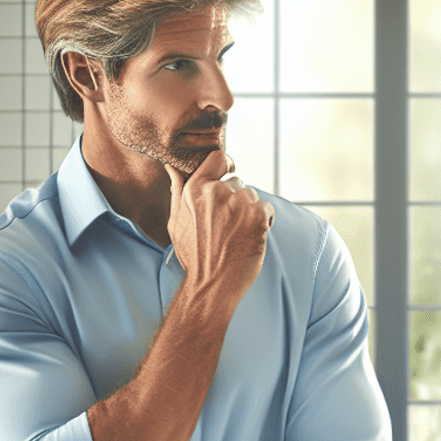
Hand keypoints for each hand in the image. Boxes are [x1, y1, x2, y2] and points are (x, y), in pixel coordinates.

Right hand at [165, 149, 274, 303]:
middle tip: (227, 224)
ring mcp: (239, 203)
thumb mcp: (176, 221)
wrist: (212, 283)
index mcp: (195, 189)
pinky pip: (267, 209)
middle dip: (235, 199)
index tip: (230, 172)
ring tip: (237, 233)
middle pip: (237, 183)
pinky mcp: (258, 217)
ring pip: (252, 197)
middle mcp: (218, 192)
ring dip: (249, 211)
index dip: (226, 164)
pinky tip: (251, 236)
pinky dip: (264, 221)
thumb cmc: (193, 255)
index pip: (218, 158)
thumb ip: (177, 191)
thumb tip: (172, 166)